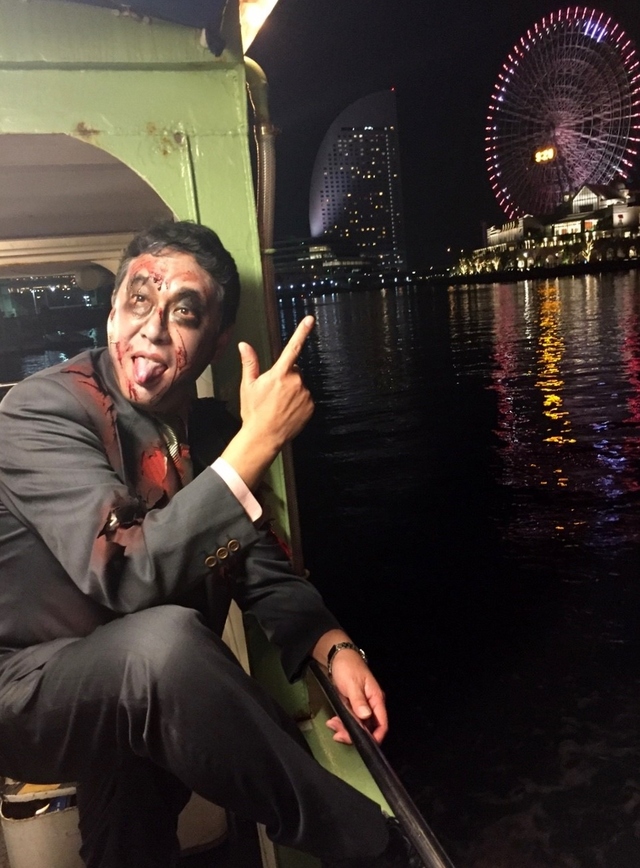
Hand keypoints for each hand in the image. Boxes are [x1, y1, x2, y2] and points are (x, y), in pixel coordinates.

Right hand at [238, 315, 314, 447]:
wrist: (264, 437)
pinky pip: (306, 398)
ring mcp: (305, 394)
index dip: (302, 332)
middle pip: (294, 370)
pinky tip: (287, 410)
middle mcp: (295, 382)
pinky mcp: (311, 406)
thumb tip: (244, 345)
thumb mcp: (247, 386)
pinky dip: (299, 401)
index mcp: (279, 374)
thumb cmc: (254, 412)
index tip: (309, 319)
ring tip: (279, 404)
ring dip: (292, 390)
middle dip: (286, 376)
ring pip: (300, 385)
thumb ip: (249, 363)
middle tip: (273, 391)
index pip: (292, 347)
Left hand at [325, 650, 387, 744]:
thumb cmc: (347, 667)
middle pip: (368, 728)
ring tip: (332, 725)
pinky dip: (341, 722)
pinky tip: (332, 722)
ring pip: (357, 725)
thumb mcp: (352, 683)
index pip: (382, 724)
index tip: (363, 744)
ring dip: (345, 728)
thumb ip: (359, 701)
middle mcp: (371, 705)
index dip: (375, 737)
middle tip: (338, 735)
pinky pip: (349, 719)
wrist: (336, 655)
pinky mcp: (352, 705)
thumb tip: (366, 717)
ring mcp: (361, 705)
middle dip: (354, 734)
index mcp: (376, 699)